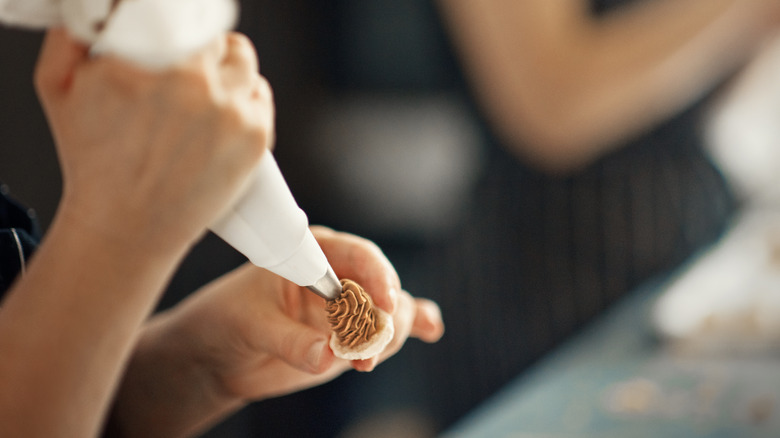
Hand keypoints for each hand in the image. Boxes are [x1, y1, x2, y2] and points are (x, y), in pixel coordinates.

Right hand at [34, 29, 273, 253]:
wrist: (127, 227)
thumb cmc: (92, 163)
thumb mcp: (58, 87)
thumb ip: (73, 34)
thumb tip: (104, 11)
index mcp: (144, 58)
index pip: (177, 12)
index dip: (175, 24)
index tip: (170, 36)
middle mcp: (192, 79)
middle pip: (213, 34)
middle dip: (199, 48)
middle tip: (183, 72)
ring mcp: (229, 108)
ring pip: (242, 59)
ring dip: (227, 68)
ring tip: (205, 93)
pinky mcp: (256, 134)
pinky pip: (261, 93)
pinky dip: (246, 98)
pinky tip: (223, 115)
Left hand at [108, 226, 443, 436]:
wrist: (217, 355)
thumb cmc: (226, 320)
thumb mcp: (252, 325)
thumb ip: (291, 342)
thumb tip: (328, 357)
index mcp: (314, 253)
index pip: (359, 255)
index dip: (378, 276)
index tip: (386, 301)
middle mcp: (338, 277)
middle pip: (382, 288)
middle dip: (384, 317)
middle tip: (369, 348)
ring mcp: (347, 310)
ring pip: (389, 315)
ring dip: (389, 335)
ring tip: (366, 359)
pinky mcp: (350, 338)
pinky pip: (388, 330)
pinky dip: (412, 328)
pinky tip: (430, 329)